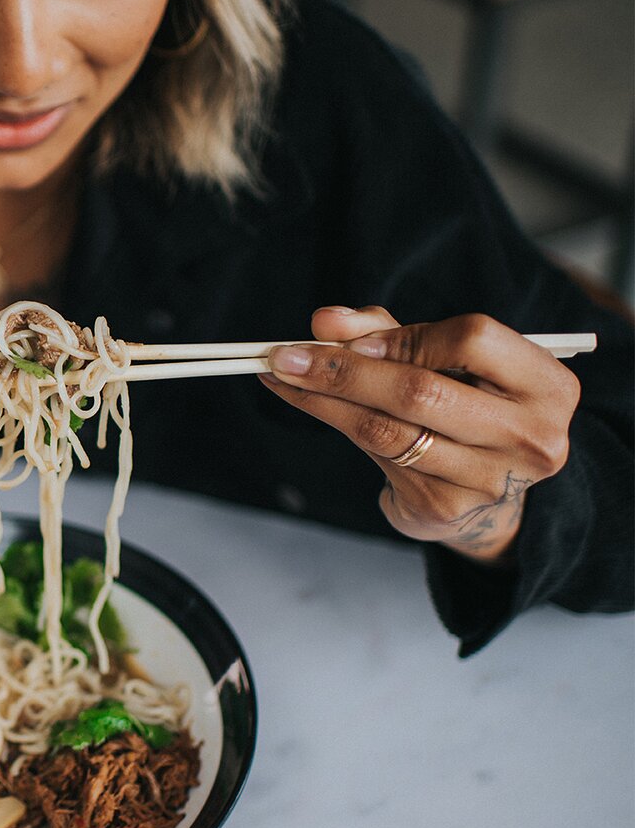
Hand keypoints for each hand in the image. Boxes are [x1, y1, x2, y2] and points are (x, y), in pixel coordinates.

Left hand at [259, 306, 581, 562]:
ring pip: (386, 427)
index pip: (474, 340)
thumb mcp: (441, 361)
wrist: (483, 497)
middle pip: (421, 391)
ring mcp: (489, 479)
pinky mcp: (445, 506)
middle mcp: (530, 436)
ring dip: (322, 397)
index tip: (353, 338)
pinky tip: (302, 401)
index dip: (406, 336)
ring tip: (281, 375)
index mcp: (546, 386)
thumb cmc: (462, 406)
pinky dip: (330, 421)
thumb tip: (324, 321)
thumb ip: (385, 331)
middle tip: (285, 354)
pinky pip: (374, 455)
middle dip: (344, 368)